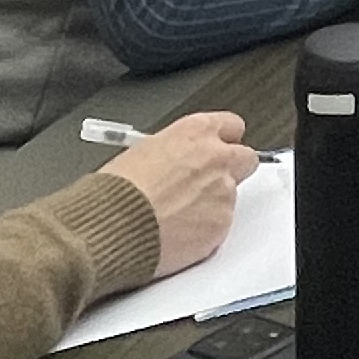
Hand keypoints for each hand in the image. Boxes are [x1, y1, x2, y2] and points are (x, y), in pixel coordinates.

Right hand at [96, 113, 261, 280]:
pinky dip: (205, 230)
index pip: (231, 125)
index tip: (218, 148)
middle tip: (206, 183)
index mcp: (196, 132)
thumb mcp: (142, 151)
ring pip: (231, 196)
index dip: (223, 140)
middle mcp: (217, 158)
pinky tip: (178, 232)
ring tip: (177, 215)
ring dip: (212, 203)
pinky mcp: (222, 225)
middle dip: (231, 169)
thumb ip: (175, 151)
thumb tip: (179, 159)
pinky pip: (221, 225)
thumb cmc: (117, 191)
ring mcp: (223, 192)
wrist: (113, 226)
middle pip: (245, 158)